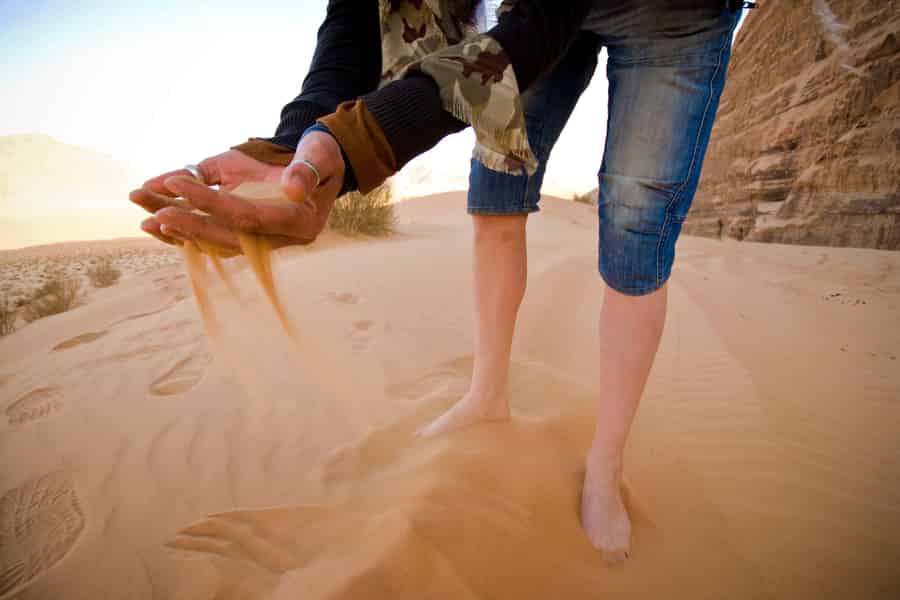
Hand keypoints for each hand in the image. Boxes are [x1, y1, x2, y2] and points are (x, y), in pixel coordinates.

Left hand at [131, 132, 344, 252]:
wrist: (320, 162)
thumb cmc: (320, 155)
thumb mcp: (319, 154)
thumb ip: (307, 169)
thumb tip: (292, 187)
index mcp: (299, 222)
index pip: (249, 217)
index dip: (213, 203)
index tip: (178, 182)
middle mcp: (278, 236)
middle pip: (227, 236)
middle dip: (189, 225)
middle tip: (153, 213)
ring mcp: (259, 236)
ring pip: (214, 238)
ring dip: (178, 229)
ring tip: (142, 214)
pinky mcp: (244, 228)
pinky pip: (210, 233)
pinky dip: (183, 227)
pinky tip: (153, 217)